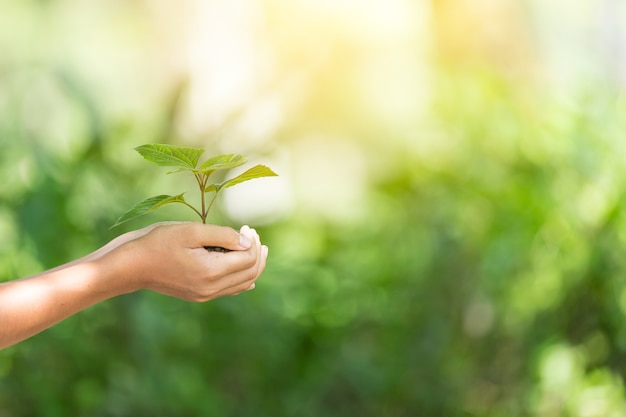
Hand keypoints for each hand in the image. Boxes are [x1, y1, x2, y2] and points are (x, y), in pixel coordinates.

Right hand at [99, 222, 267, 301]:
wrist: (131, 266)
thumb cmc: (158, 243)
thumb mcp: (190, 231)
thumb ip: (222, 235)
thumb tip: (248, 241)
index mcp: (210, 272)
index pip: (248, 259)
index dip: (252, 241)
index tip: (246, 226)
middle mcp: (211, 289)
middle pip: (250, 273)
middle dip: (257, 252)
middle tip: (253, 234)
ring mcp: (205, 295)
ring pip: (243, 283)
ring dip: (253, 265)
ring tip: (257, 247)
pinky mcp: (199, 295)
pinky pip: (230, 290)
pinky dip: (242, 278)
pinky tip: (248, 273)